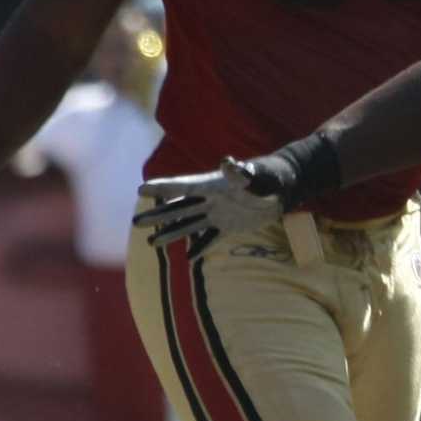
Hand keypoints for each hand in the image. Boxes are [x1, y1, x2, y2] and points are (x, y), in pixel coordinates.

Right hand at [134, 154, 292, 249]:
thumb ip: (240, 173)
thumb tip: (228, 163)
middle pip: (179, 208)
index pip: (183, 187)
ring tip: (151, 243)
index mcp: (212, 186)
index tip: (141, 190)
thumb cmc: (270, 177)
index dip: (163, 188)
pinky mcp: (230, 226)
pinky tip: (188, 258)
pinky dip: (200, 247)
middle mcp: (211, 200)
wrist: (285, 188)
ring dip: (171, 233)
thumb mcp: (255, 176)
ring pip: (190, 225)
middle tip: (136, 222)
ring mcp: (219, 214)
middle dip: (158, 215)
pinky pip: (211, 238)